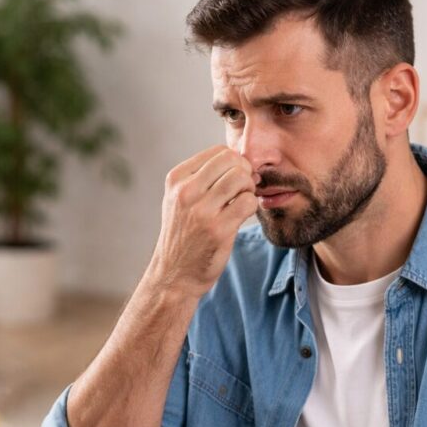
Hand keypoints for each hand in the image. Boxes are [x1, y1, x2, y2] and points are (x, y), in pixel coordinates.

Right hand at [147, 145, 259, 299]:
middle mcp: (185, 192)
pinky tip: (242, 215)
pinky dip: (251, 206)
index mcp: (176, 180)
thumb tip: (242, 161)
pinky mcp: (218, 230)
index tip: (235, 179)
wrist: (175, 274)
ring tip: (241, 202)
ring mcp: (201, 211)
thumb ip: (203, 178)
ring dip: (249, 188)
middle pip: (231, 161)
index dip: (235, 162)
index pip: (218, 152)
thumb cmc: (183, 235)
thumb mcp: (179, 200)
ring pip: (241, 178)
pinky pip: (248, 202)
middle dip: (245, 172)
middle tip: (243, 189)